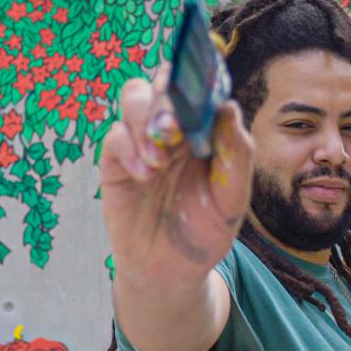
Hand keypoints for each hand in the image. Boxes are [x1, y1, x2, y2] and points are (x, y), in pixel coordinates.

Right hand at [100, 65, 253, 289]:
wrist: (170, 272)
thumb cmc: (206, 232)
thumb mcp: (232, 200)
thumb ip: (236, 155)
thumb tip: (229, 108)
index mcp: (207, 129)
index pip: (201, 86)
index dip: (200, 78)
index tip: (202, 91)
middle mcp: (175, 128)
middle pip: (164, 82)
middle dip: (168, 97)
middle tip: (173, 130)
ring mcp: (143, 141)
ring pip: (135, 97)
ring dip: (146, 121)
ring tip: (159, 160)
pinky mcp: (117, 161)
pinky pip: (115, 136)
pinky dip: (129, 148)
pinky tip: (144, 175)